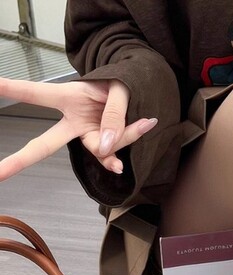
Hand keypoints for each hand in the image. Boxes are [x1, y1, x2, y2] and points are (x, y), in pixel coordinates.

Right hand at [0, 77, 157, 180]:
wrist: (139, 91)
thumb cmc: (121, 84)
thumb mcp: (120, 88)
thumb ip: (113, 115)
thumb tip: (104, 147)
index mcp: (68, 97)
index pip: (36, 94)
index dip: (12, 89)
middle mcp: (73, 121)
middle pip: (45, 144)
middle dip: (21, 159)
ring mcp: (88, 136)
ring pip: (100, 148)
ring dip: (124, 135)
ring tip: (143, 119)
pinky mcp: (105, 146)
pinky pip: (116, 152)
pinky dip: (132, 139)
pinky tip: (146, 124)